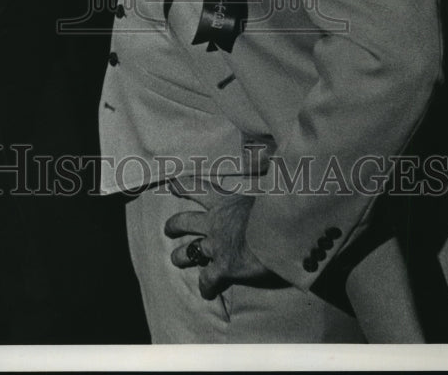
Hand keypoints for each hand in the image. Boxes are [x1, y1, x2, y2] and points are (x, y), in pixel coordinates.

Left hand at [164, 184, 282, 298]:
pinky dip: (206, 287)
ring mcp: (216, 246)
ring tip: (176, 259)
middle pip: (185, 222)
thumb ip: (262, 178)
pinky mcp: (223, 268)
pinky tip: (207, 293)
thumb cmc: (276, 207)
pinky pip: (208, 280)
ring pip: (189, 252)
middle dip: (174, 225)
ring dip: (180, 256)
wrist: (280, 232)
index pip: (198, 188)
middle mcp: (214, 222)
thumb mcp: (265, 187)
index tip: (171, 185)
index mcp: (224, 200)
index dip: (183, 186)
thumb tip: (270, 156)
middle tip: (167, 229)